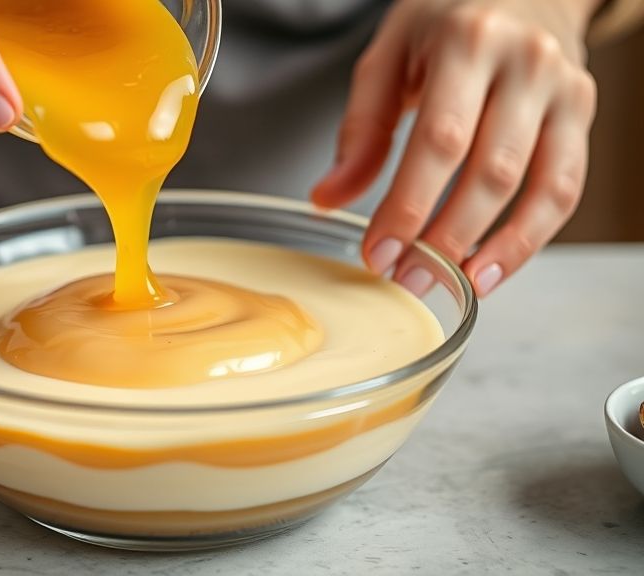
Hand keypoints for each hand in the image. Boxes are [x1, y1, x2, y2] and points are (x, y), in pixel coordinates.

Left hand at [312, 0, 601, 296]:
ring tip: (451, 286)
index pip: (439, 141)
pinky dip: (530, 238)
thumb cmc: (446, 20)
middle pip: (490, 171)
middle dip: (445, 237)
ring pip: (538, 186)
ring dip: (494, 249)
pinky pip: (565, 188)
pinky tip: (490, 269)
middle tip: (407, 279)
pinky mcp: (582, 113)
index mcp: (468, 42)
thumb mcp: (389, 55)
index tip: (378, 253)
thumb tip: (328, 198)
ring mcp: (563, 89)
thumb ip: (361, 128)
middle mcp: (525, 63)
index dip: (408, 205)